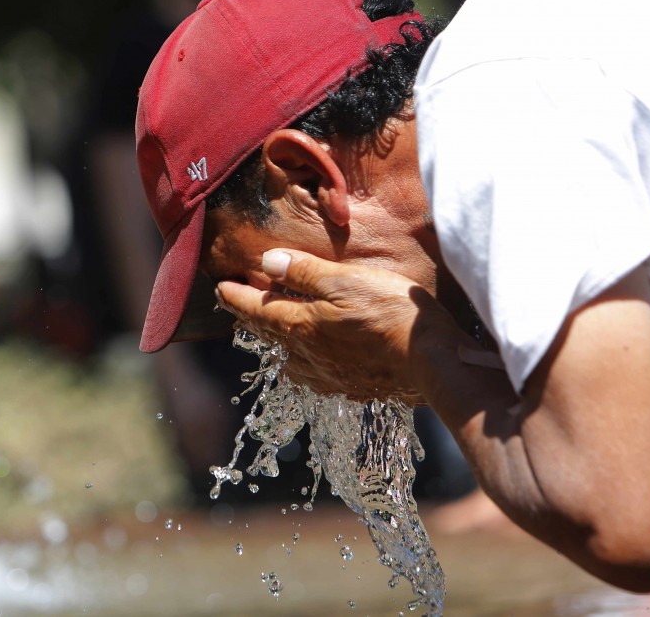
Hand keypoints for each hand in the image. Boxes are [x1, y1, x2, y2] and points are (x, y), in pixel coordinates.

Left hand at [215, 248, 455, 402]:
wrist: (429, 361)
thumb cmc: (390, 313)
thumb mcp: (345, 280)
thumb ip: (304, 272)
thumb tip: (267, 262)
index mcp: (301, 326)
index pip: (257, 309)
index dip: (236, 297)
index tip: (220, 288)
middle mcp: (308, 355)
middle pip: (269, 334)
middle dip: (250, 317)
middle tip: (236, 305)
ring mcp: (329, 375)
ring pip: (289, 358)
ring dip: (275, 342)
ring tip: (270, 330)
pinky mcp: (352, 386)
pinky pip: (313, 376)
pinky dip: (301, 363)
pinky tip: (308, 362)